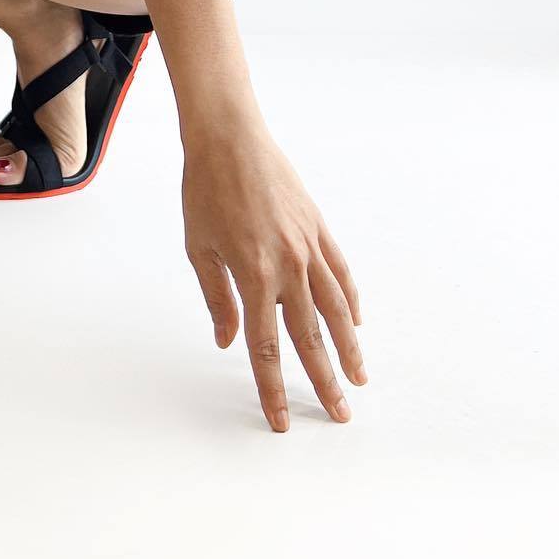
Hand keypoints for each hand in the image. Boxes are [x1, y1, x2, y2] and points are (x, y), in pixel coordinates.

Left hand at [182, 116, 366, 429]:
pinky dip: (351, 299)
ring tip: (359, 377)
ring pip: (336, 309)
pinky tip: (356, 321)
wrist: (229, 138)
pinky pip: (341, 271)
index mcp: (253, 274)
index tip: (283, 420)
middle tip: (339, 415)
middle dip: (324, 380)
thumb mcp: (199, 247)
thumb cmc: (205, 190)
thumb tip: (227, 341)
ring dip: (349, 347)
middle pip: (310, 337)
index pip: (266, 347)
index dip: (274, 387)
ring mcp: (308, 246)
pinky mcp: (318, 227)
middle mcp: (288, 265)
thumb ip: (218, 298)